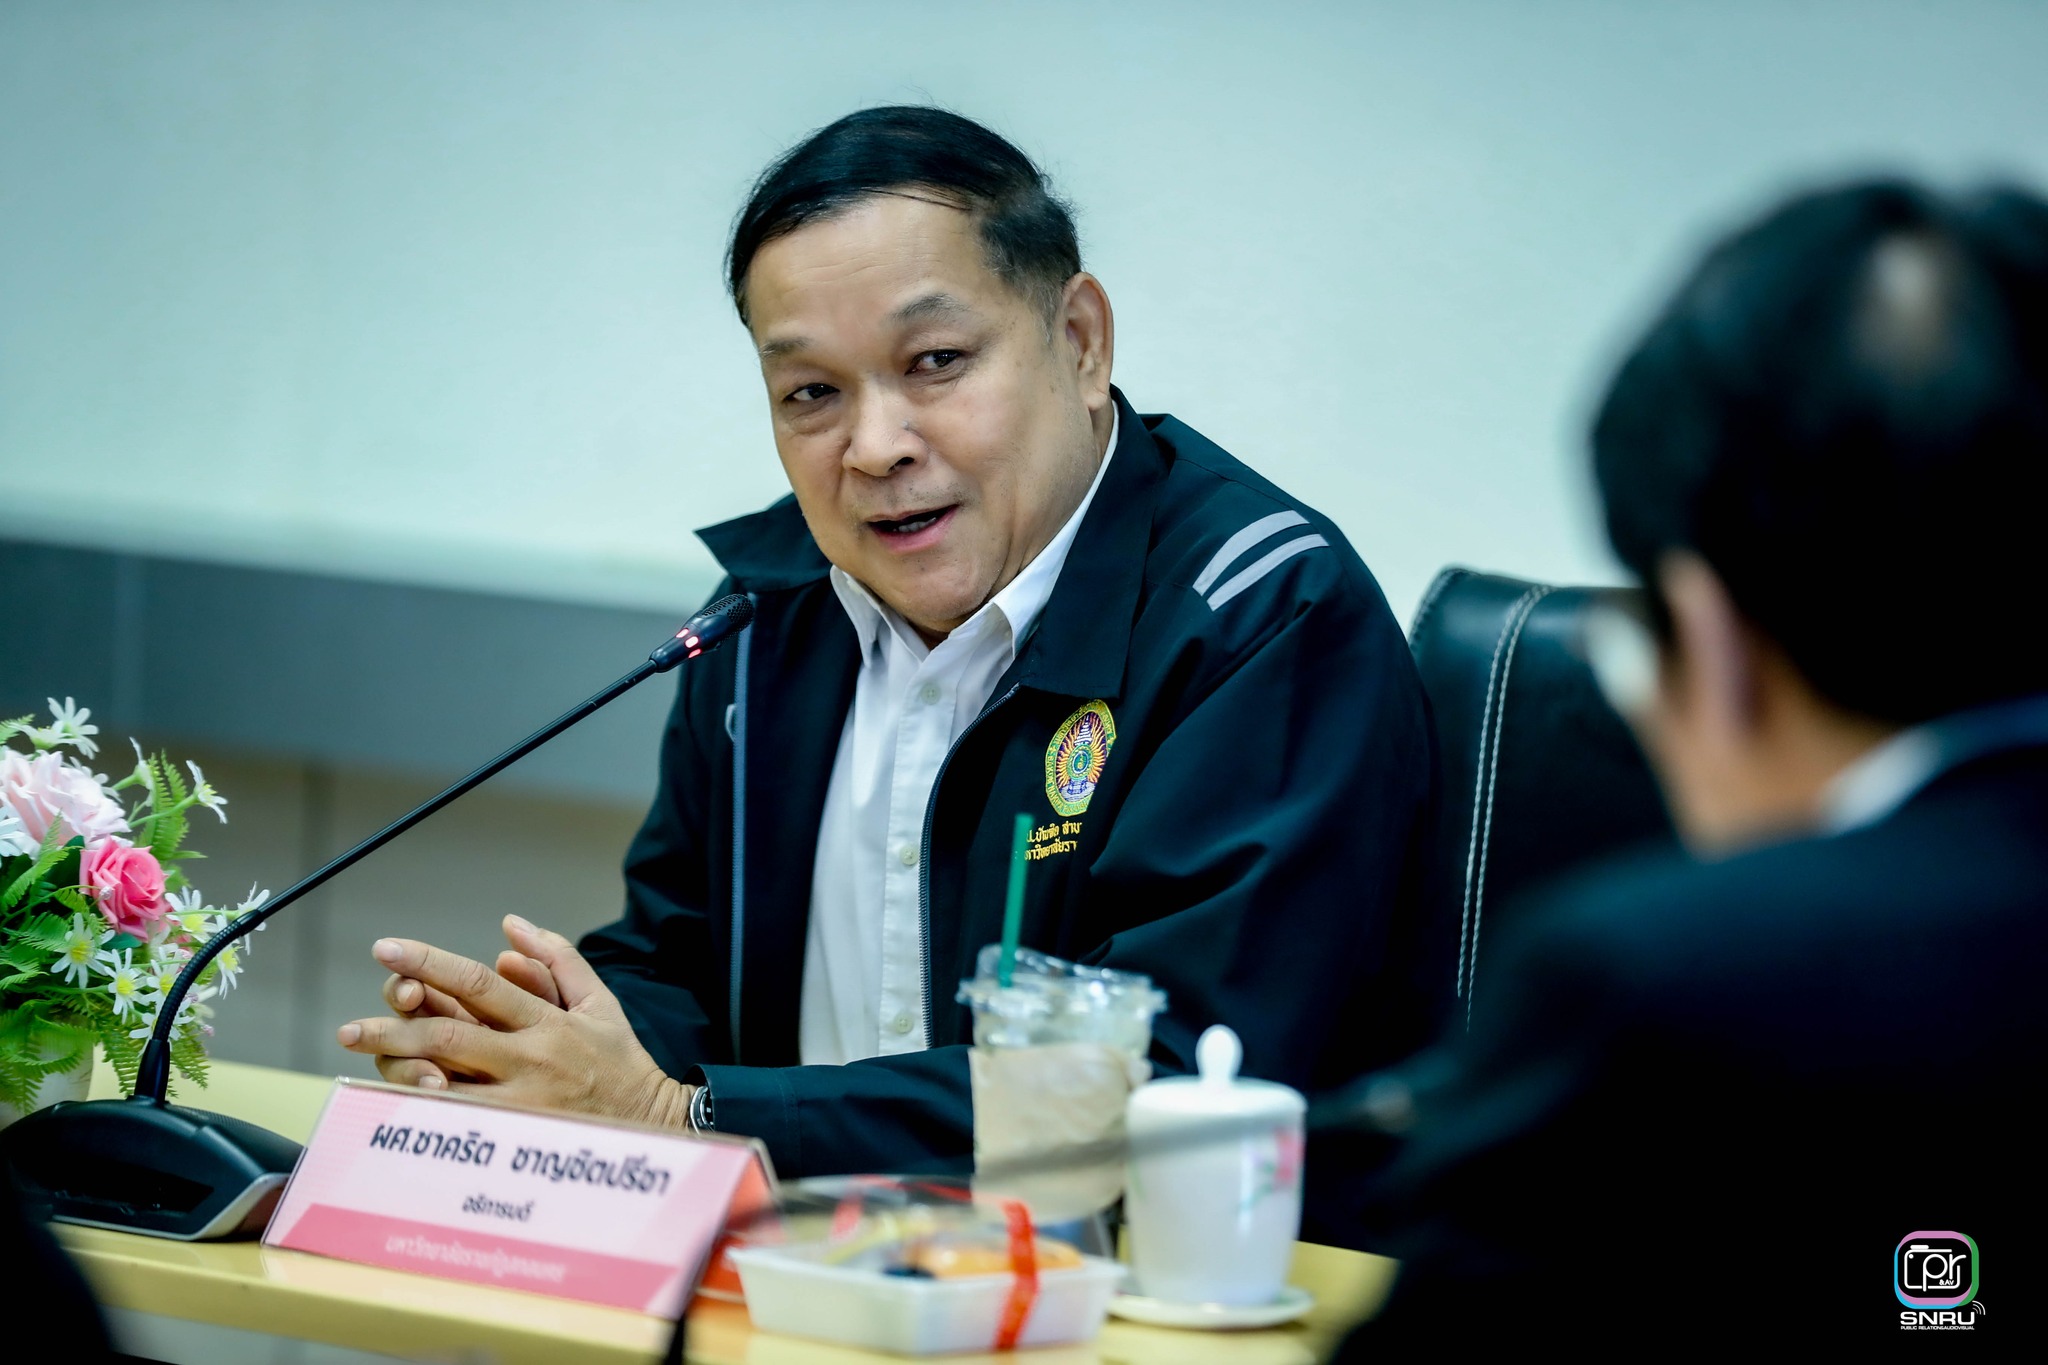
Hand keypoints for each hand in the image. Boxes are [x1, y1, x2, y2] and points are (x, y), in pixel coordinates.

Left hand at [337, 914, 692, 1129]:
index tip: (386, 949)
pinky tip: (386, 1113)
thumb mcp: (600, 1001)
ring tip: (358, 1074)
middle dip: (392, 1029)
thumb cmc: (621, 1060)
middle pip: (449, 1036)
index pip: (479, 983)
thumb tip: (510, 925)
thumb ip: (556, 959)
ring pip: (446, 1087)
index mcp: (546, 1020)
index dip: (430, 963)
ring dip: (397, 1077)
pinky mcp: (516, 1139)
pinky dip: (421, 1119)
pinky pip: (458, 1128)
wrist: (653, 1124)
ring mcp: (520, 1103)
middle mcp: (530, 1059)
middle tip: (346, 1029)